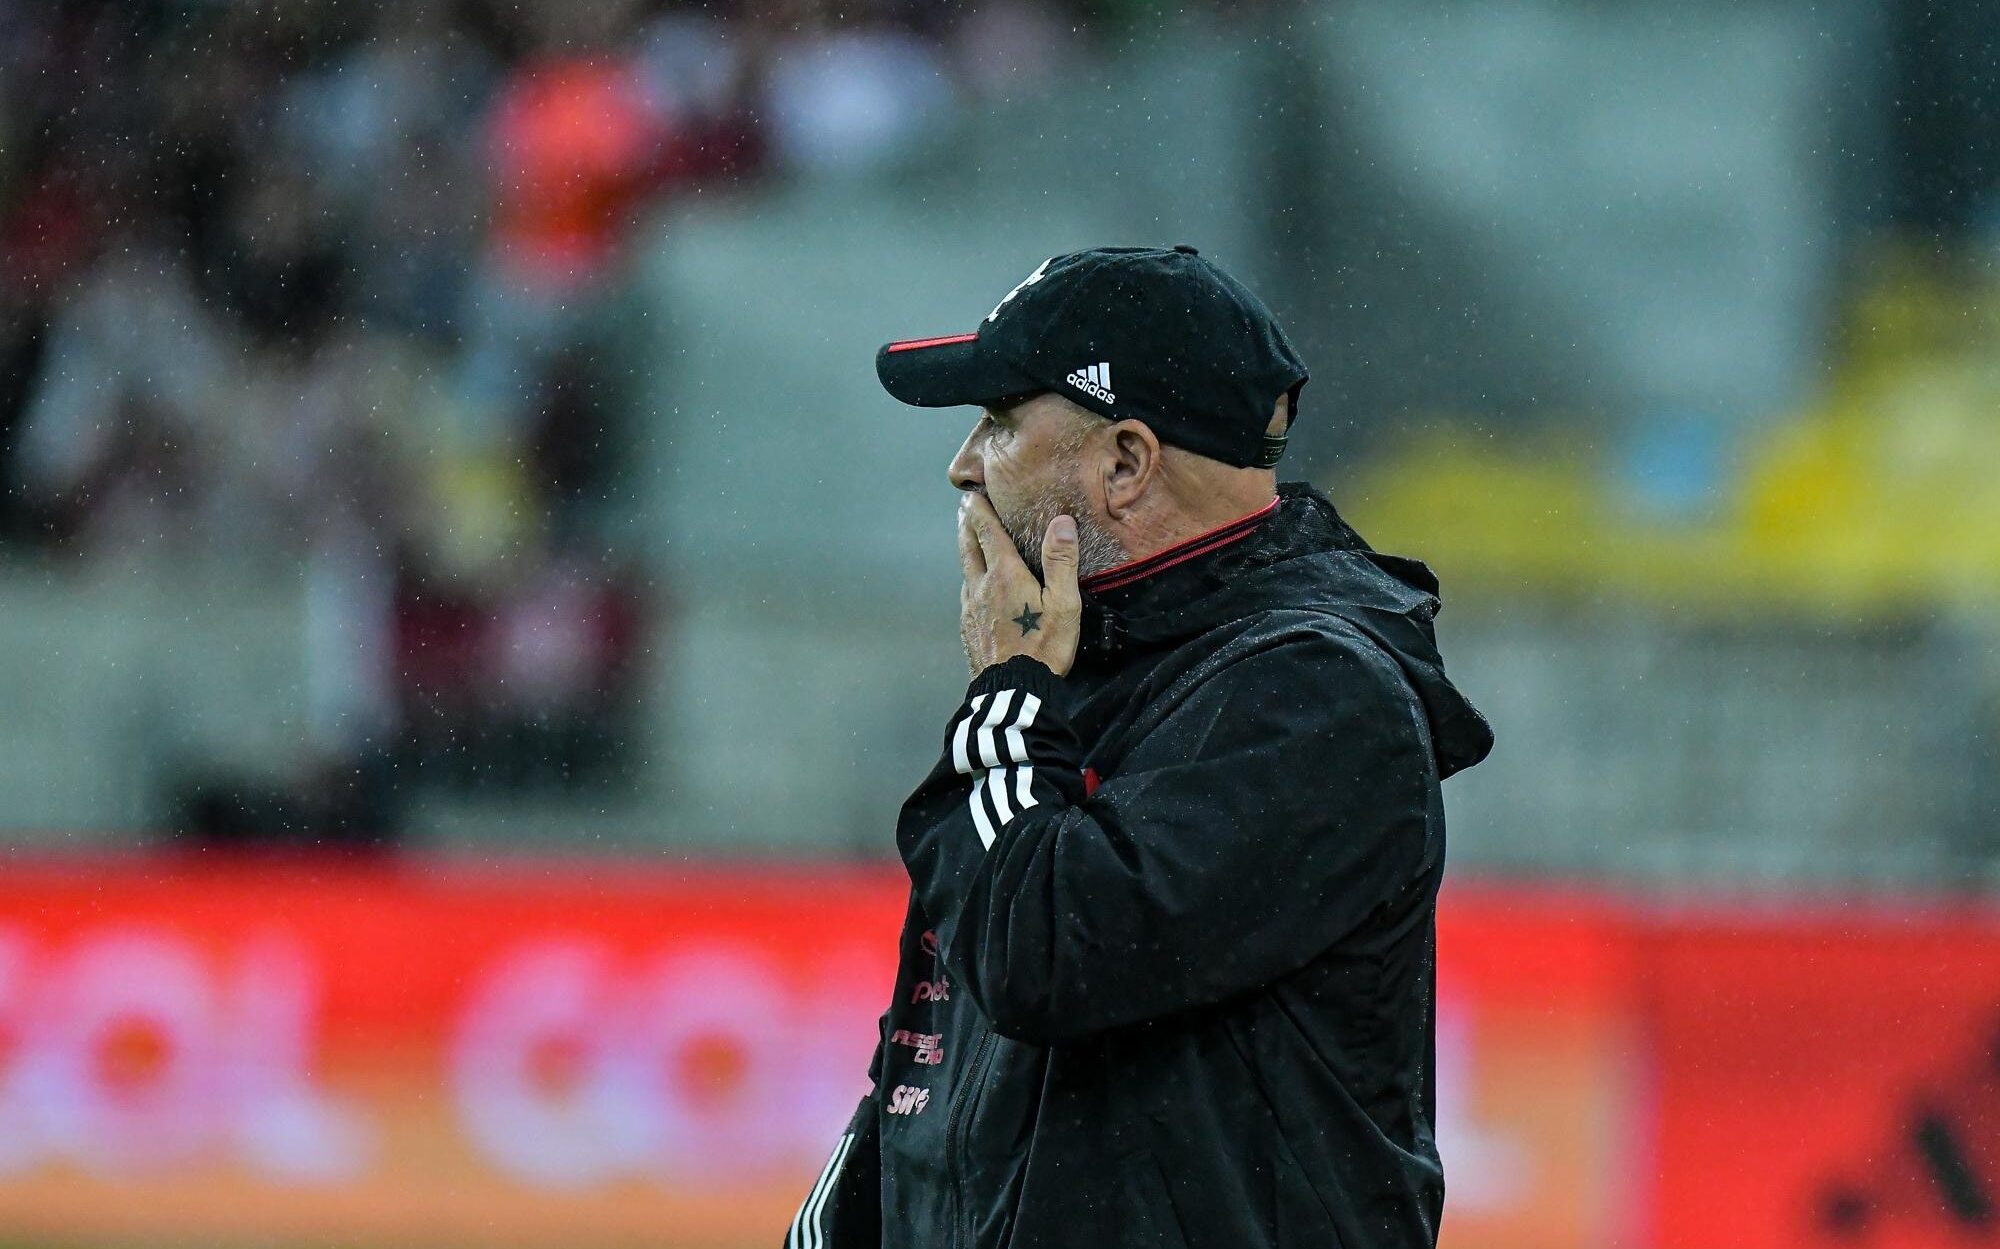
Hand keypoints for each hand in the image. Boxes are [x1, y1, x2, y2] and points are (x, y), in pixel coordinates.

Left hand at [957, 492, 1080, 677]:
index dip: (980, 512)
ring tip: (968, 540)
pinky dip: (969, 579)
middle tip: (963, 509)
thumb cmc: (1042, 645)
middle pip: (969, 548)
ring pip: (965, 571)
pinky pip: (967, 595)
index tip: (972, 495)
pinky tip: (974, 587)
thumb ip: (1061, 561)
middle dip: (966, 526)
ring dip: (966, 550)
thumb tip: (1062, 521)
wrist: (1012, 690)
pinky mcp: (968, 629)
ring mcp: (971, 609)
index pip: (988, 533)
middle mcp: (981, 586)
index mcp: (1004, 575)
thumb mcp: (1062, 604)